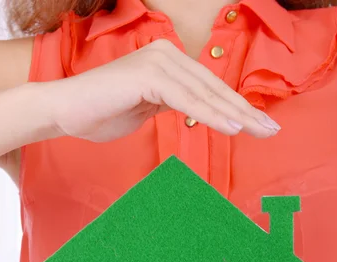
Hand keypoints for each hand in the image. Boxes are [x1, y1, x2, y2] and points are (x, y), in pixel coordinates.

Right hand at [43, 38, 279, 142]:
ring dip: (235, 115)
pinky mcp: (147, 76)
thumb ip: (173, 105)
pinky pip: (186, 99)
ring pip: (205, 94)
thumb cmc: (102, 113)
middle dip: (245, 112)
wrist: (65, 111)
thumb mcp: (148, 109)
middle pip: (214, 88)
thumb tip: (196, 112)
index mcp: (169, 62)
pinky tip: (232, 128)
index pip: (210, 88)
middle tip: (271, 130)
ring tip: (260, 131)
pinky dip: (210, 114)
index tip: (260, 126)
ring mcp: (157, 62)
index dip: (237, 108)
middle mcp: (167, 55)